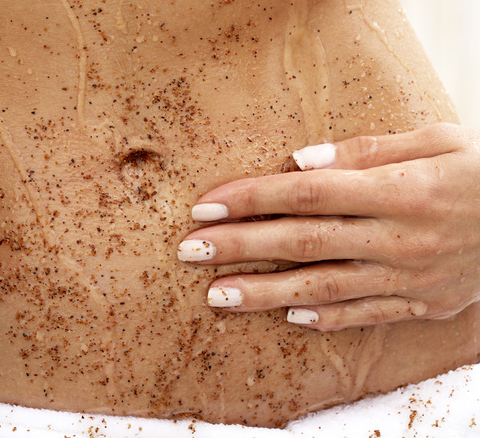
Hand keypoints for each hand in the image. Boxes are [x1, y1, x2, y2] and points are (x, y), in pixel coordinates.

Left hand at [179, 123, 479, 330]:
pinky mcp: (422, 305)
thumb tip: (299, 164)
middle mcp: (400, 238)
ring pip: (323, 288)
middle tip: (189, 250)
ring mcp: (410, 278)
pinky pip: (365, 316)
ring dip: (264, 293)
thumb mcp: (438, 140)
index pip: (307, 194)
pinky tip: (286, 317)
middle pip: (303, 243)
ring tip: (216, 296)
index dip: (251, 199)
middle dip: (240, 247)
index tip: (206, 205)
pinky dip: (324, 319)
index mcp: (400, 190)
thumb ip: (366, 151)